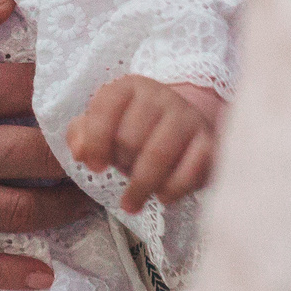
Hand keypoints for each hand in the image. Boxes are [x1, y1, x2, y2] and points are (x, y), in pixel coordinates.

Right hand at [0, 0, 92, 290]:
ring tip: (90, 202)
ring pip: (20, 213)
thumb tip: (5, 3)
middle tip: (109, 150)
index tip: (92, 89)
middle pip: (43, 155)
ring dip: (65, 210)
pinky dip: (11, 273)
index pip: (32, 89)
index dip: (68, 87)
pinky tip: (41, 275)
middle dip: (83, 152)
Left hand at [67, 78, 224, 212]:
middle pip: (130, 137)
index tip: (95, 167)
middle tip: (123, 174)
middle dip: (122, 164)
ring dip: (141, 186)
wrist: (184, 126)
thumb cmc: (135, 128)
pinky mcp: (209, 142)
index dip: (95, 140)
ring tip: (131, 203)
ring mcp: (188, 117)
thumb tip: (81, 152)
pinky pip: (188, 171)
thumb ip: (81, 134)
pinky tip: (162, 196)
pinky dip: (171, 190)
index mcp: (129, 87)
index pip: (106, 106)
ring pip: (158, 155)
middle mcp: (160, 95)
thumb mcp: (103, 125)